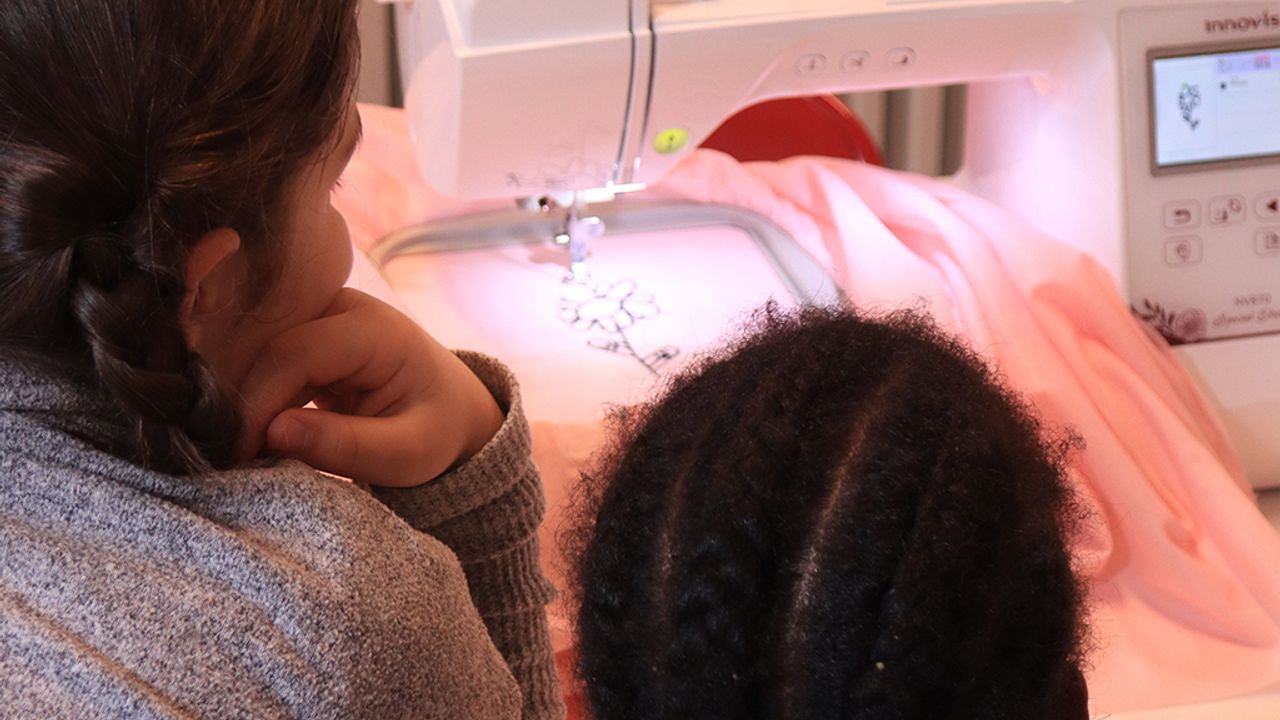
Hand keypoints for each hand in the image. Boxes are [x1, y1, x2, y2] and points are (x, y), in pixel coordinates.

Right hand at [235, 288, 503, 486]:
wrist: (452, 410)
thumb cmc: (436, 431)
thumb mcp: (407, 453)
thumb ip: (347, 446)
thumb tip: (273, 432)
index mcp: (375, 329)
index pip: (294, 355)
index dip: (258, 404)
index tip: (239, 456)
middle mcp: (343, 307)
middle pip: (267, 348)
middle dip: (243, 404)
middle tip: (230, 460)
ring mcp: (320, 313)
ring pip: (256, 351)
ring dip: (242, 400)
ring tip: (239, 452)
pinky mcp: (305, 329)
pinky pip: (261, 358)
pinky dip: (252, 396)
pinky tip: (251, 434)